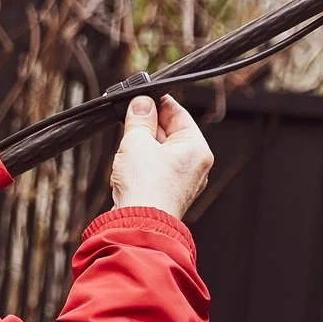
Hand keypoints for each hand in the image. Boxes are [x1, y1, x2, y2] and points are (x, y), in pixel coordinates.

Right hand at [109, 95, 214, 219]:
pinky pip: (155, 169)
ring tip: (125, 143)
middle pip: (170, 132)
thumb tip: (141, 102)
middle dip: (147, 124)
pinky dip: (141, 162)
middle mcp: (194, 166)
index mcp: (197, 149)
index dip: (158, 102)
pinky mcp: (166, 194)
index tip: (141, 96)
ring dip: (141, 144)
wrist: (138, 225)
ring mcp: (181, 182)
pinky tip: (126, 162)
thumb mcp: (137, 141)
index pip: (179, 114)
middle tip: (127, 116)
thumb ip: (139, 118)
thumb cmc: (145, 186)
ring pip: (160, 151)